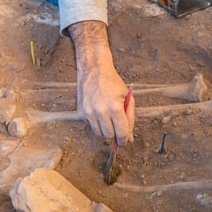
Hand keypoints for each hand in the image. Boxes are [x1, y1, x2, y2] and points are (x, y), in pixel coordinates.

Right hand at [67, 21, 134, 143]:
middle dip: (115, 134)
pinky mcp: (82, 112)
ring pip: (99, 133)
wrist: (94, 70)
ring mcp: (89, 112)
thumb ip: (130, 118)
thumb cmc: (113, 83)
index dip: (125, 139)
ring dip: (105, 129)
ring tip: (108, 117)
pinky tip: (99, 112)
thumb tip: (129, 137)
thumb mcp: (127, 97)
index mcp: (115, 107)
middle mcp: (101, 111)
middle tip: (117, 127)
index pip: (121, 132)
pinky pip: (91, 126)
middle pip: (109, 135)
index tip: (125, 141)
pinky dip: (97, 123)